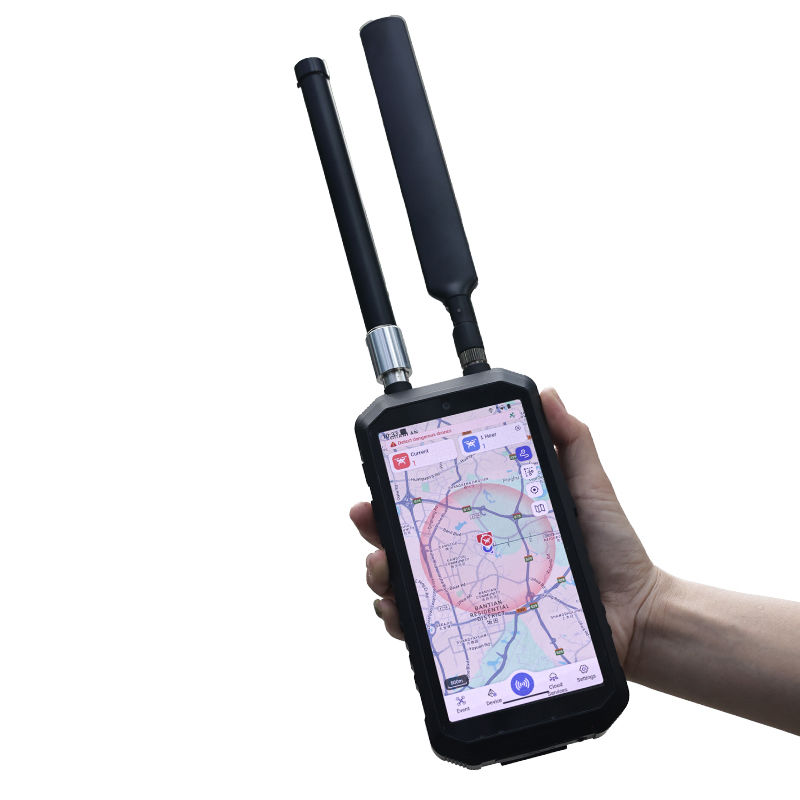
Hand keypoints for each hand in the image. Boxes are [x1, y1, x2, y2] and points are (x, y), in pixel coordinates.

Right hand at [350, 388, 661, 668]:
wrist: (634, 615)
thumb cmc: (611, 550)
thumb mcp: (587, 487)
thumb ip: (570, 440)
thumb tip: (549, 394)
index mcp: (487, 521)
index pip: (431, 502)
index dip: (397, 491)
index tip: (380, 481)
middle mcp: (471, 557)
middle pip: (406, 541)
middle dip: (375, 530)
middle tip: (368, 519)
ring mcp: (469, 597)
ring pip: (404, 585)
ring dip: (380, 574)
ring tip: (382, 569)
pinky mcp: (474, 636)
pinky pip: (423, 632)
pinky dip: (399, 621)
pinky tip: (396, 611)